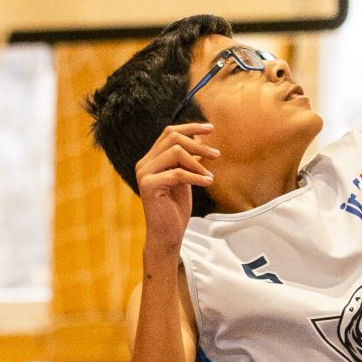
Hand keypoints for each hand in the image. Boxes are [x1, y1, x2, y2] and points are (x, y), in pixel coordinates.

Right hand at [135, 121, 217, 257]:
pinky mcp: (148, 185)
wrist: (167, 234)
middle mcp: (144, 163)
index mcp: (151, 159)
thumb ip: (187, 159)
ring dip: (198, 163)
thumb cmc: (176, 208)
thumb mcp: (185, 178)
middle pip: (172, 138)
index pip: (169, 132)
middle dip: (198, 144)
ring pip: (175, 152)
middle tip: (216, 155)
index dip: (191, 127)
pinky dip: (196, 176)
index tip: (211, 128)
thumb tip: (200, 137)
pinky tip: (208, 182)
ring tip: (210, 176)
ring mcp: (144, 173)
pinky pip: (177, 173)